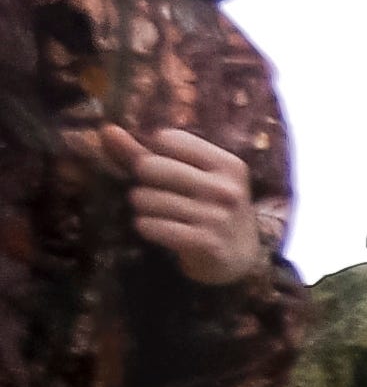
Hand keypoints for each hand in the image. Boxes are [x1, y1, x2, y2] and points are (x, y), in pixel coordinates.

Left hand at [106, 127, 268, 285]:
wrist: (239, 257)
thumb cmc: (206, 208)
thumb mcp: (190, 177)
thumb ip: (145, 153)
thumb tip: (106, 129)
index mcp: (227, 164)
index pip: (167, 139)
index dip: (153, 153)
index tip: (165, 171)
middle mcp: (225, 188)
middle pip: (150, 166)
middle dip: (143, 182)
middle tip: (156, 195)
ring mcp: (217, 216)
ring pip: (145, 199)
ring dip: (142, 208)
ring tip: (157, 214)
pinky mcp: (205, 242)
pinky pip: (152, 226)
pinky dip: (146, 227)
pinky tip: (157, 229)